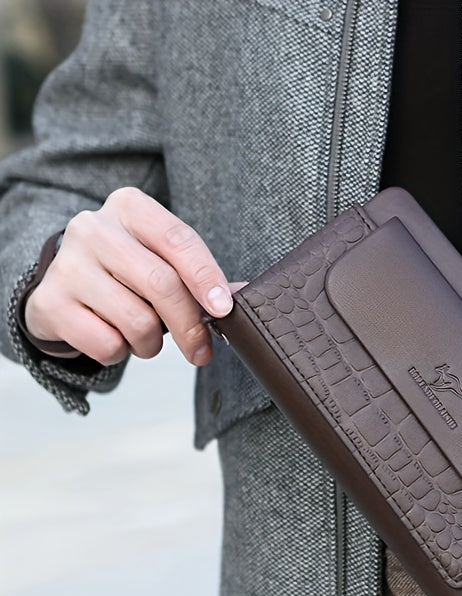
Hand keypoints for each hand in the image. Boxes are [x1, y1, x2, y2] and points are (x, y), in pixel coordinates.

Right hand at [24, 187, 234, 365]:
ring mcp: (67, 264)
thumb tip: (242, 296)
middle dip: (190, 325)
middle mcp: (94, 228)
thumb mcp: (162, 260)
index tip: (224, 309)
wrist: (63, 287)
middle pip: (161, 284)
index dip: (206, 278)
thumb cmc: (126, 273)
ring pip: (137, 321)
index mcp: (130, 207)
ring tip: (143, 335)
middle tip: (201, 350)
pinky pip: (107, 344)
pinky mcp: (50, 302)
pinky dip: (120, 352)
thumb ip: (200, 277)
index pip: (179, 240)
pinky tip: (113, 336)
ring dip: (151, 343)